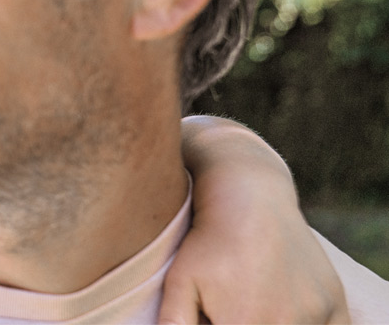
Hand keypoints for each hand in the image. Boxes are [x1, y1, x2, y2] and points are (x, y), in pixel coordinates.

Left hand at [159, 115, 349, 323]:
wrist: (250, 197)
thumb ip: (175, 322)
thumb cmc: (208, 242)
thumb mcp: (179, 282)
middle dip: (245, 321)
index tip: (217, 311)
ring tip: (251, 297)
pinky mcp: (334, 303)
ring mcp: (315, 315)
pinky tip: (283, 309)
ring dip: (273, 322)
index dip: (220, 324)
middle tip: (232, 301)